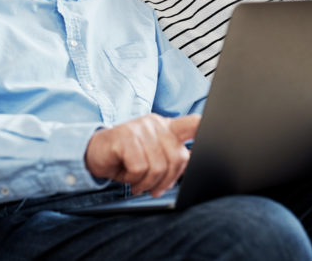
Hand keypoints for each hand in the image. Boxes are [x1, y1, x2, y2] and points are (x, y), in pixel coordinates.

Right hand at [85, 113, 199, 196]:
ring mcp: (140, 129)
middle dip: (166, 180)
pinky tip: (125, 174)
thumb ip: (170, 157)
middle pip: (178, 157)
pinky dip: (132, 178)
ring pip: (158, 166)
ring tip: (136, 181)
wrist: (93, 153)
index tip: (217, 132)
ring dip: (146, 182)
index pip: (192, 123)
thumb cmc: (124, 157)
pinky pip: (140, 168)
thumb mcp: (151, 156)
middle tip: (152, 187)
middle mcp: (156, 124)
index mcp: (166, 127)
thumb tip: (186, 169)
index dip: (205, 129)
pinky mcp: (126, 138)